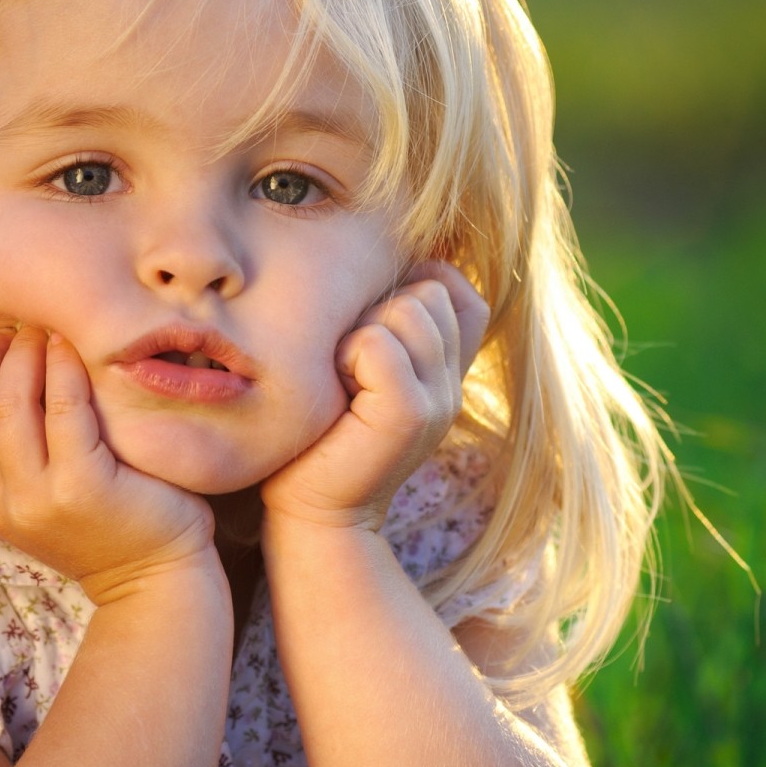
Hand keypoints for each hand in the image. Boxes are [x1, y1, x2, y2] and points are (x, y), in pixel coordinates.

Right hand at [0, 326, 218, 604]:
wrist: (157, 580)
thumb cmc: (107, 525)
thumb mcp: (39, 499)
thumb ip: (11, 458)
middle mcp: (3, 505)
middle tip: (15, 332)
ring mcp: (40, 499)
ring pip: (9, 406)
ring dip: (23, 356)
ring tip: (45, 334)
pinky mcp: (84, 487)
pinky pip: (63, 411)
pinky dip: (64, 371)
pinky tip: (74, 352)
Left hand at [260, 260, 490, 533]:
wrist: (311, 508)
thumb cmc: (319, 430)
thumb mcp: (357, 365)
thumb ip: (382, 322)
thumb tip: (381, 258)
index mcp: (445, 368)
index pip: (454, 288)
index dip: (408, 288)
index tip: (364, 334)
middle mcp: (453, 382)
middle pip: (428, 289)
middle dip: (375, 310)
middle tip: (345, 366)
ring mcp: (440, 399)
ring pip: (407, 309)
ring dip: (359, 332)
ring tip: (342, 378)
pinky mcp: (412, 416)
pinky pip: (379, 344)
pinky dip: (348, 356)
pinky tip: (337, 390)